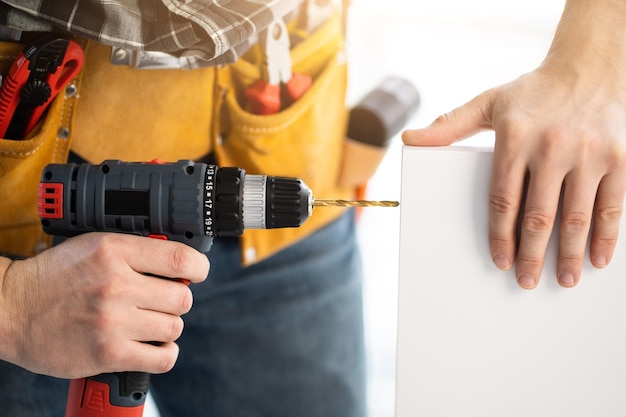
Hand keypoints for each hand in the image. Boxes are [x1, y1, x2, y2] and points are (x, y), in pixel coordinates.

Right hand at [0, 232, 208, 377]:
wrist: (10, 309)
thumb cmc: (53, 277)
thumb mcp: (94, 246)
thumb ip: (135, 251)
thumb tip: (177, 263)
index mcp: (115, 251)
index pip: (180, 257)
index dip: (198, 267)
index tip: (197, 273)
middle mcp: (117, 284)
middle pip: (182, 297)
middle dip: (176, 300)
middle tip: (160, 302)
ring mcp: (113, 320)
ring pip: (174, 327)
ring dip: (167, 327)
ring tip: (149, 324)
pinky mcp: (108, 353)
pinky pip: (162, 358)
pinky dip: (164, 354)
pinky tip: (152, 346)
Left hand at [402, 0, 625, 288]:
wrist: (591, 66)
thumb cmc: (532, 92)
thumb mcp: (487, 103)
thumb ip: (449, 126)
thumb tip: (410, 140)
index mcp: (515, 138)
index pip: (502, 200)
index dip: (500, 236)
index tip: (500, 261)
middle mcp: (552, 147)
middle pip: (538, 216)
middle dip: (532, 255)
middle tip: (526, 281)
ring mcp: (589, 153)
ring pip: (576, 217)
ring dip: (569, 254)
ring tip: (563, 280)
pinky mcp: (620, 157)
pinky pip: (611, 205)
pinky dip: (605, 236)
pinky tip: (597, 258)